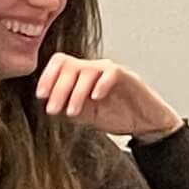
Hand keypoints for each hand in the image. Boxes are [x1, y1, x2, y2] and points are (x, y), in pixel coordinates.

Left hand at [36, 55, 182, 143]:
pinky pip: (110, 73)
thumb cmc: (118, 117)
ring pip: (86, 70)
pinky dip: (100, 85)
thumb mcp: (86, 115)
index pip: (60, 64)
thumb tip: (49, 103)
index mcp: (83, 75)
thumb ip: (68, 107)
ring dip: (75, 92)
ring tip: (72, 112)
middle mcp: (95, 69)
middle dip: (57, 88)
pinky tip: (95, 98)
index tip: (41, 96)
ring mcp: (110, 71)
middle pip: (69, 65)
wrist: (146, 124)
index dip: (47, 77)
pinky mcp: (127, 77)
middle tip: (53, 109)